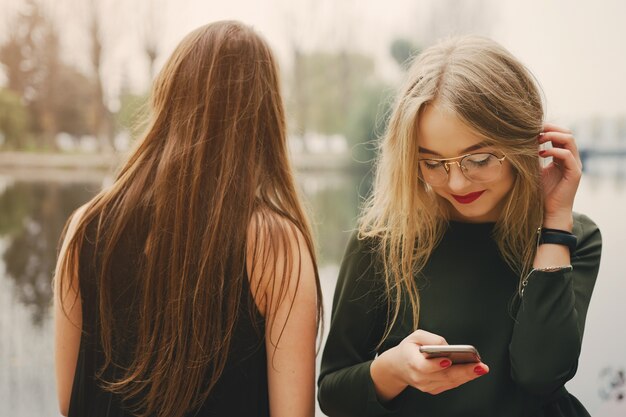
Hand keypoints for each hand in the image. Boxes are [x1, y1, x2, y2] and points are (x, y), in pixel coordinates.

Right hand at [371, 329, 488, 400]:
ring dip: (467, 376)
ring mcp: (426, 386)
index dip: (436, 365)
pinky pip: (450, 384)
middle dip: (463, 371)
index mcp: (411, 362)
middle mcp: (419, 377)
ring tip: (481, 368)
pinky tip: (473, 372)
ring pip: (449, 382)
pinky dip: (462, 378)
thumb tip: (447, 346)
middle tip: (479, 366)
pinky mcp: (433, 389)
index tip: (448, 360)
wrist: (399, 366)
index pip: (424, 367)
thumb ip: (431, 338)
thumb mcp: (415, 336)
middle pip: (443, 376)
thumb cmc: (409, 349)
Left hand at [538, 124, 582, 229]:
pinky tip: (541, 153)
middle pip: (567, 133)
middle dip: (551, 128)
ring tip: (538, 138)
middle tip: (535, 129)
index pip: (560, 135)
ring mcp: (575, 165)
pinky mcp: (575, 173)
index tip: (532, 129)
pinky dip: (554, 150)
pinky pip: (567, 155)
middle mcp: (571, 159)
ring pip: (570, 140)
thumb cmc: (542, 193)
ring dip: (553, 135)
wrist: (550, 211)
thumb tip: (518, 145)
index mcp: (563, 157)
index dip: (548, 129)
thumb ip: (532, 158)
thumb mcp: (534, 171)